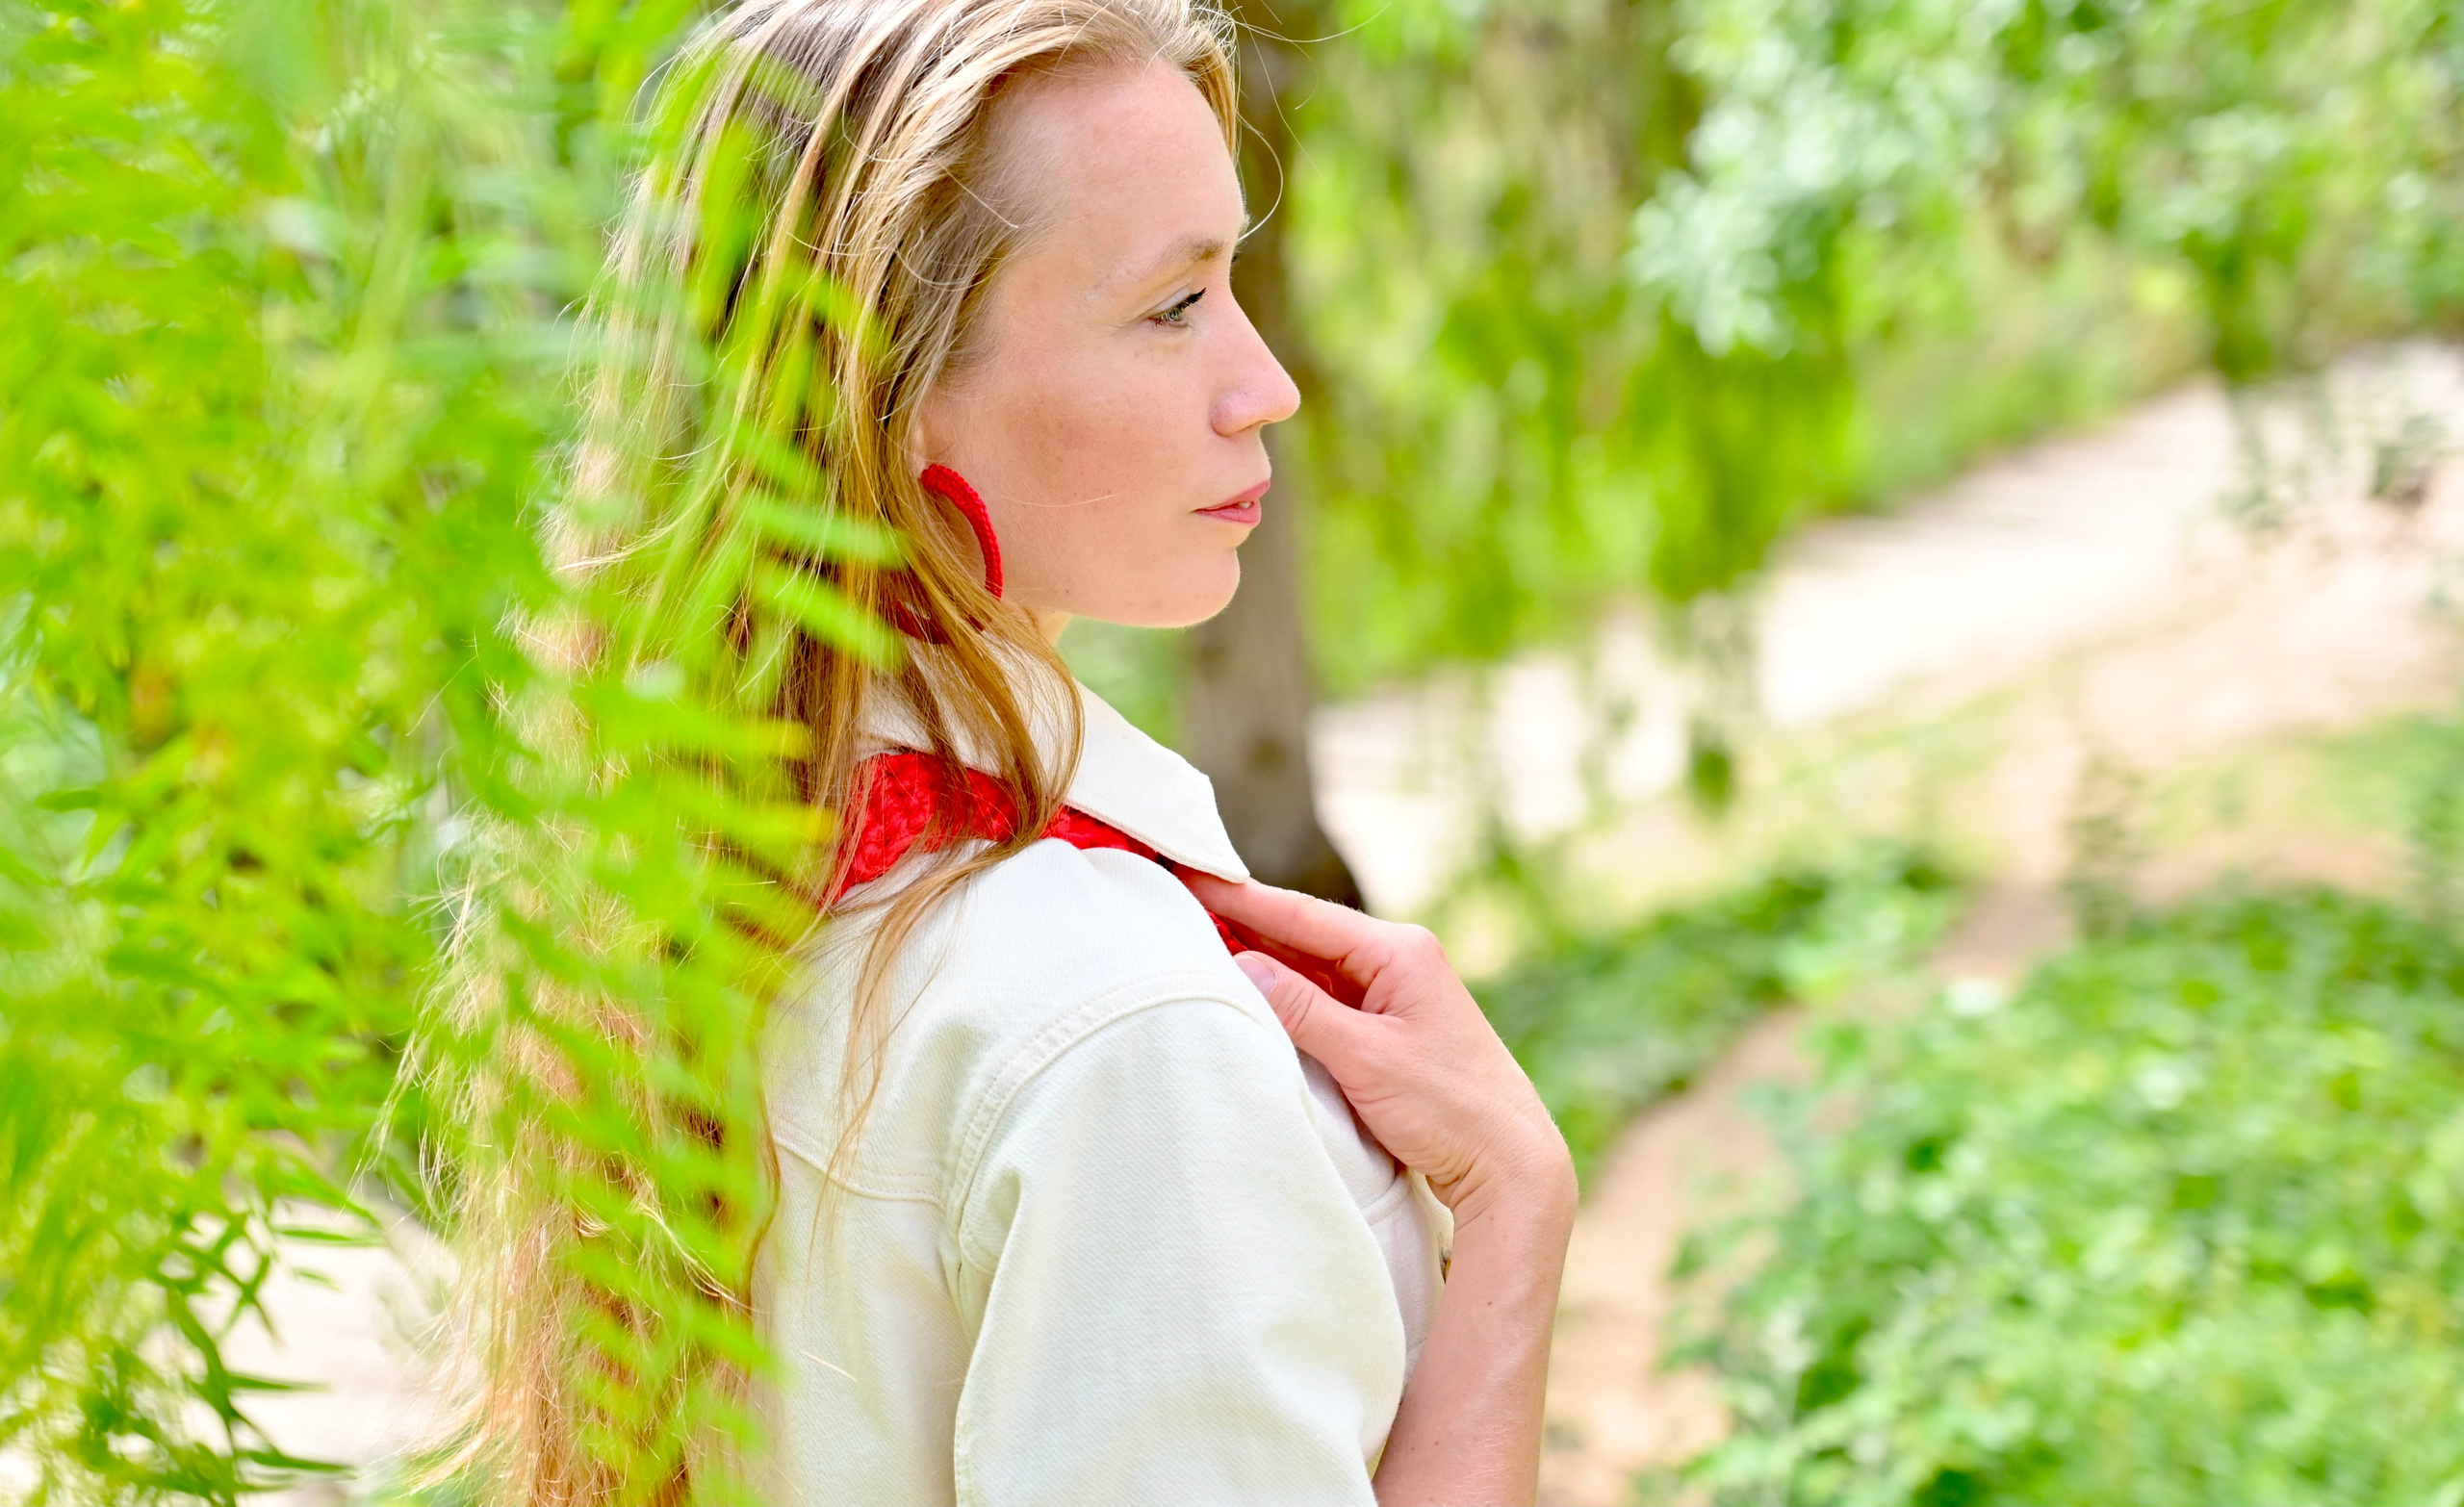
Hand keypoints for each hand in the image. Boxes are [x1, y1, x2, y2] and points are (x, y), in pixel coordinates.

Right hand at [1178, 871, 1574, 1230]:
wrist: (1511, 1163)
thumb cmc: (1451, 1110)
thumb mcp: (1367, 1059)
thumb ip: (1301, 1011)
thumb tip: (1239, 965)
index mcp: (1400, 951)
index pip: (1302, 915)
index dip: (1240, 896)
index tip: (1188, 872)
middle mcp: (1399, 961)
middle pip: (1303, 935)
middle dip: (1242, 922)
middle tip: (1177, 902)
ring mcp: (1396, 994)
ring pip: (1311, 968)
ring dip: (1260, 960)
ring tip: (1196, 941)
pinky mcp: (1391, 1028)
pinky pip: (1325, 1000)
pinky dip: (1285, 996)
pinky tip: (1248, 992)